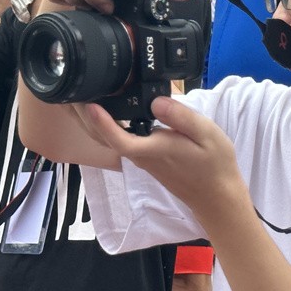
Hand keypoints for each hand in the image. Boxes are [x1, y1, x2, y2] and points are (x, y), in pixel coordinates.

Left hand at [81, 97, 246, 219]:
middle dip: (84, 118)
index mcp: (153, 149)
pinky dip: (105, 128)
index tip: (89, 103)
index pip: (117, 137)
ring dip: (90, 123)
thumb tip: (156, 101)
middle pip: (103, 139)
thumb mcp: (207, 134)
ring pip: (108, 141)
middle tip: (73, 93)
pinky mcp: (146, 159)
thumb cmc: (214, 167)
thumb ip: (181, 116)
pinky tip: (104, 114)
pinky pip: (118, 142)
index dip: (101, 121)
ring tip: (79, 100)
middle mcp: (141, 156)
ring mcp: (142, 159)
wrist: (217, 197)